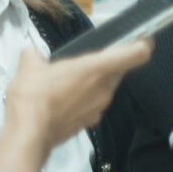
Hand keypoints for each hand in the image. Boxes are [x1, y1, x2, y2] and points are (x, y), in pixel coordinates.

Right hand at [5, 41, 150, 147]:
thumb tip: (31, 53)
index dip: (143, 44)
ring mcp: (100, 106)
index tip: (142, 38)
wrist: (29, 133)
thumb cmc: (34, 98)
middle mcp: (104, 87)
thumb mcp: (29, 67)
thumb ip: (34, 55)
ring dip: (96, 80)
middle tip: (93, 57)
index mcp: (96, 68)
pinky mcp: (92, 120)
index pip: (137, 54)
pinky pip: (96, 102)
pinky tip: (67, 97)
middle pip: (120, 69)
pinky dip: (87, 97)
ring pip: (107, 86)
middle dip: (110, 62)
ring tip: (72, 78)